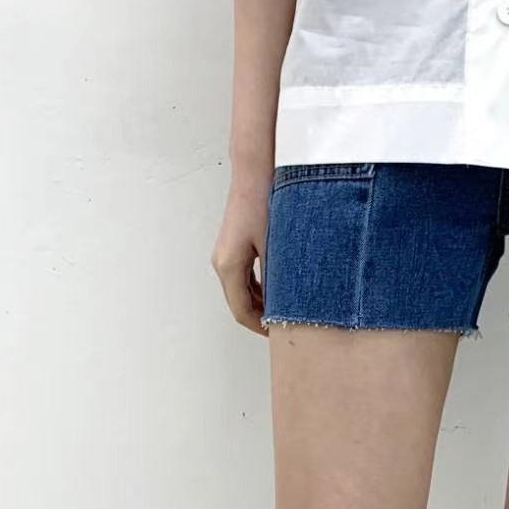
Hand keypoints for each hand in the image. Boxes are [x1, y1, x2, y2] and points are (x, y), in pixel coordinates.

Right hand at [211, 176, 271, 335]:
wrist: (254, 173)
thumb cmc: (264, 202)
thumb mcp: (276, 248)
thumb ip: (278, 280)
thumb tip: (286, 307)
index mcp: (229, 266)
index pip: (242, 311)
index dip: (260, 327)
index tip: (278, 335)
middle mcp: (222, 262)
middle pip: (239, 304)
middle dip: (261, 318)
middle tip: (284, 328)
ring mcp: (224, 255)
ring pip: (241, 292)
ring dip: (260, 304)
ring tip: (283, 313)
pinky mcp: (231, 248)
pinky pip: (243, 278)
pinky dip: (258, 290)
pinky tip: (276, 292)